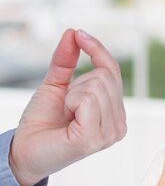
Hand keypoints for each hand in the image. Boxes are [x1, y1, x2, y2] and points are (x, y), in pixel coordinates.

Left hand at [8, 29, 126, 185]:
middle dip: (78, 83)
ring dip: (73, 95)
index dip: (97, 49)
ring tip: (67, 114)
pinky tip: (68, 120)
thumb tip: (73, 33)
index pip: (113, 70)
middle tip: (66, 105)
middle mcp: (119, 123)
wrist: (23, 152)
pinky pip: (88, 100)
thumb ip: (66, 60)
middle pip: (105, 75)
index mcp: (115, 111)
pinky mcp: (96, 138)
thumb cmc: (41, 123)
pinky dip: (71, 103)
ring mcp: (111, 133)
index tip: (79, 34)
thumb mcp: (55, 85)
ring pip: (97, 86)